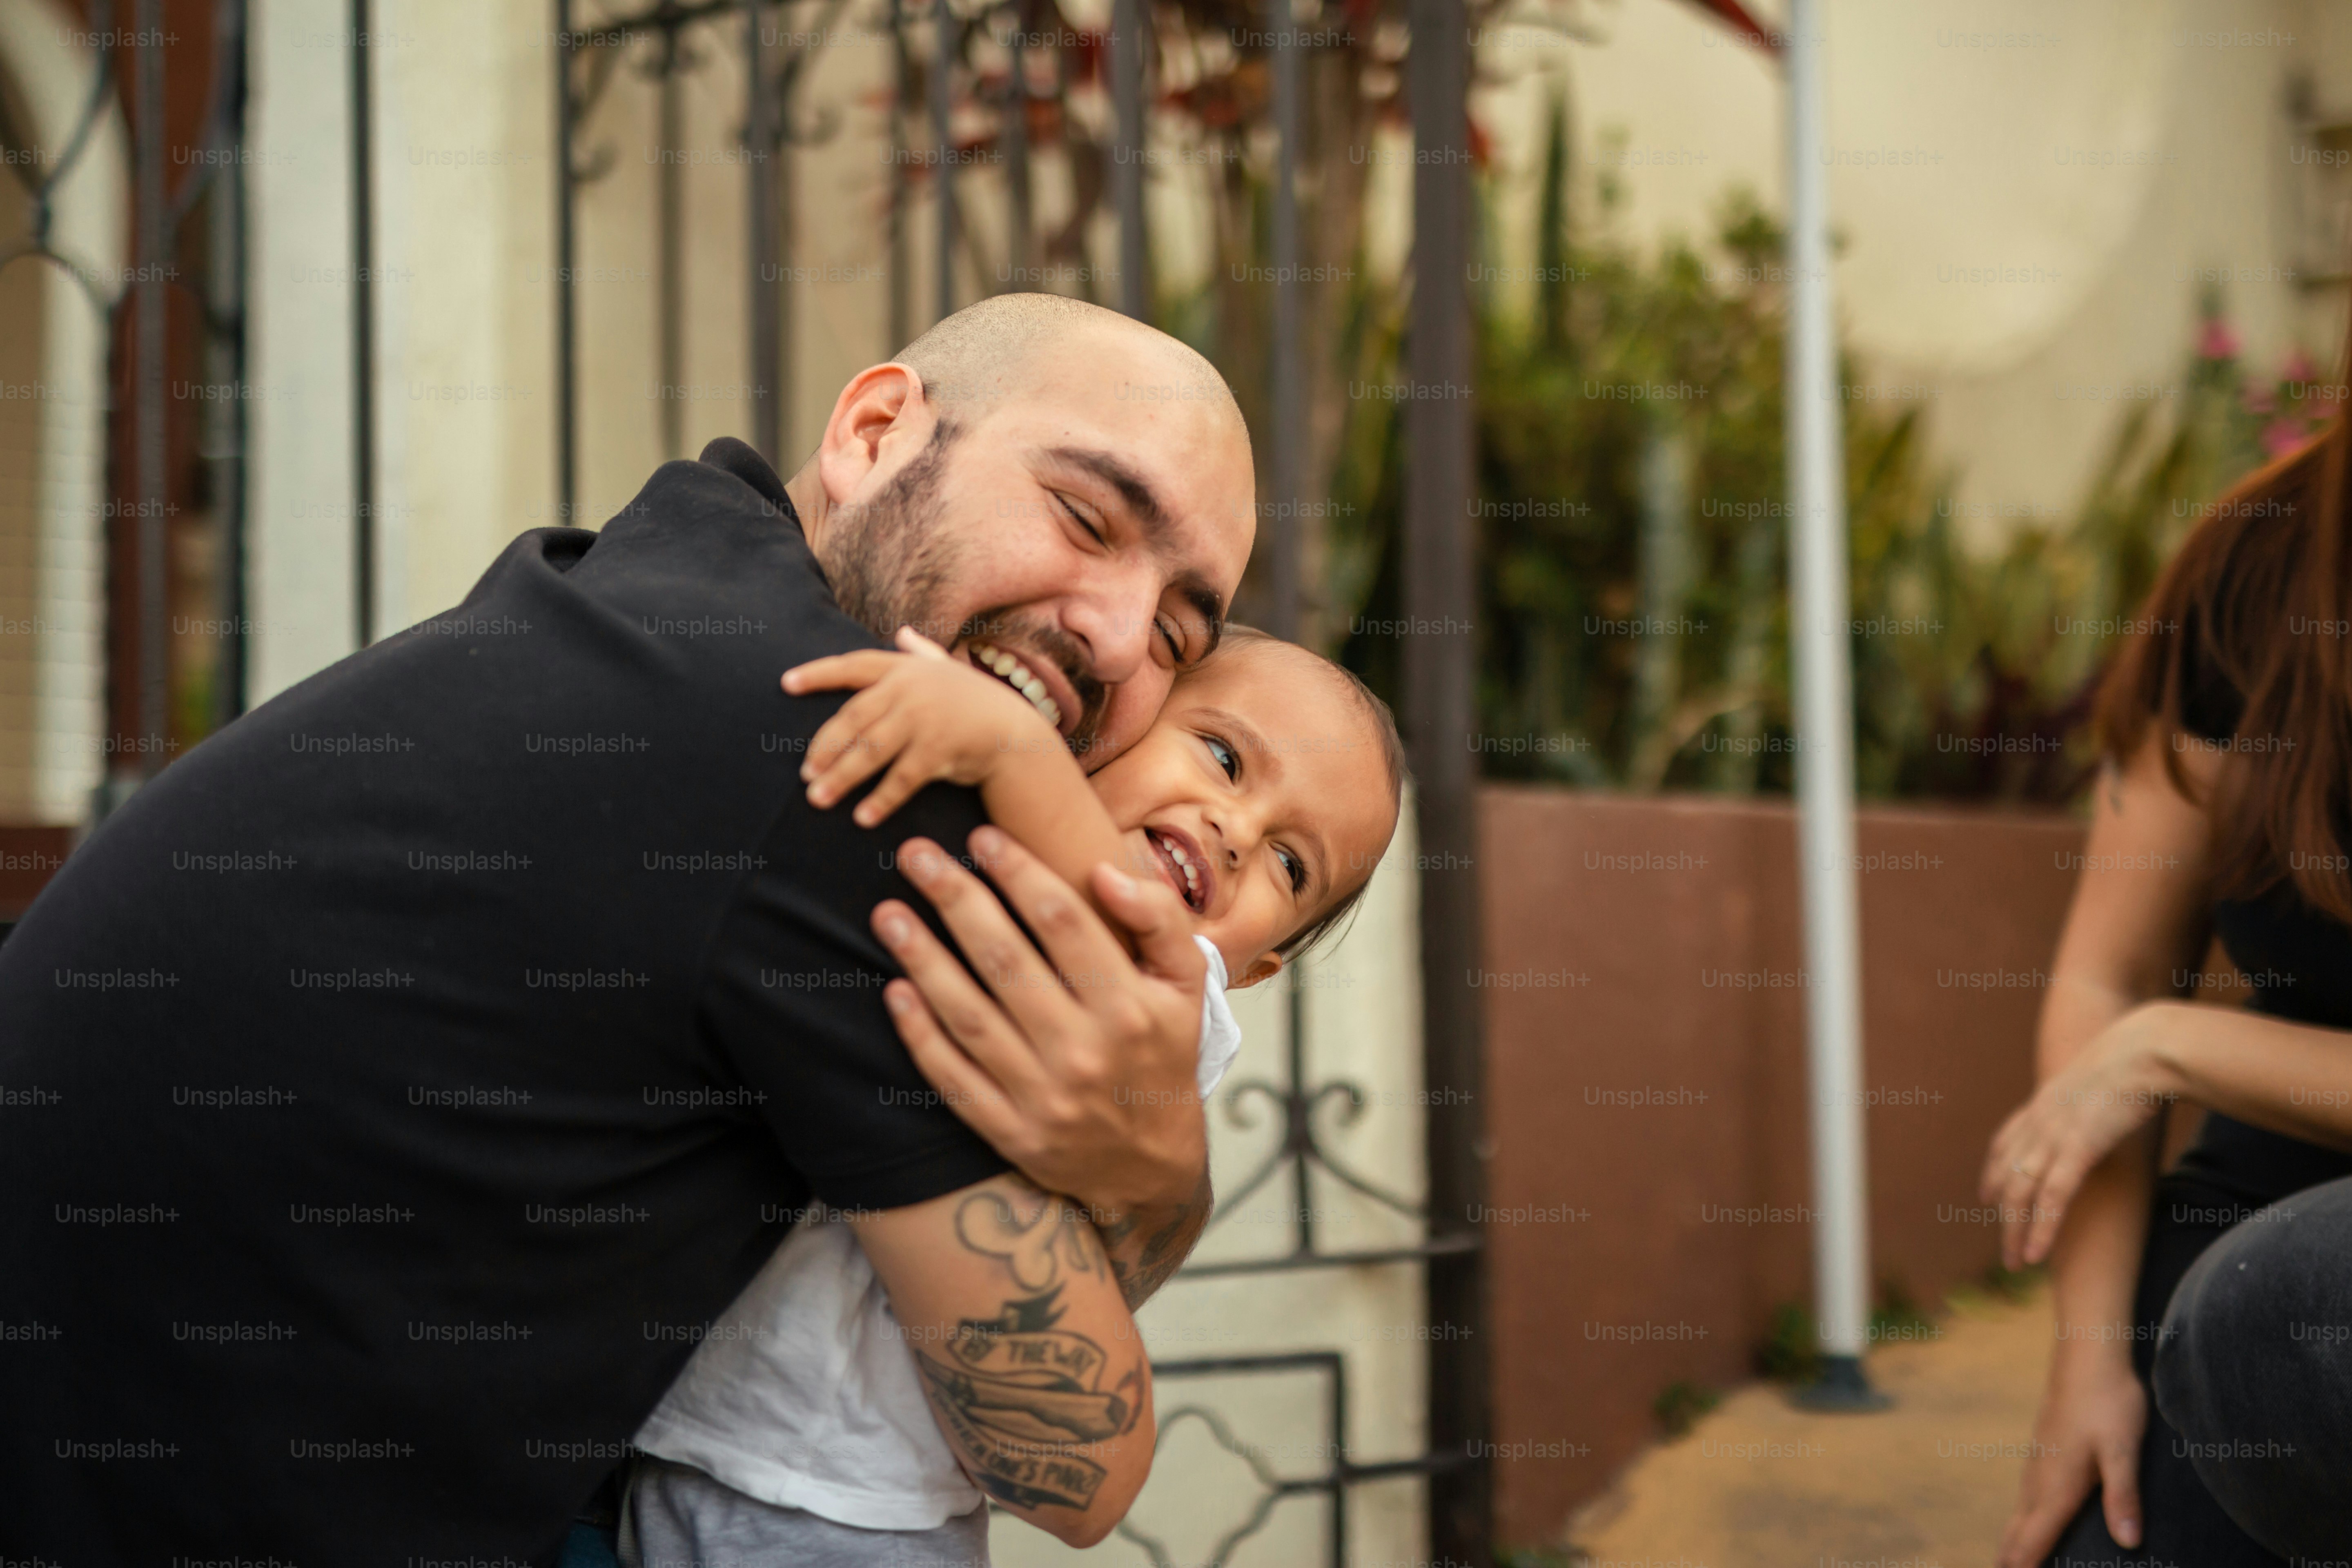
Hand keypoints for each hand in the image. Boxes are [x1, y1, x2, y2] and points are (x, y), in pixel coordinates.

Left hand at [783, 627, 1056, 827]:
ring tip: (817, 799)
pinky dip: (880, 800)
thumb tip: (903, 632)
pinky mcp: (938, 749)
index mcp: (905, 669)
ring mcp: (924, 718)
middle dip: (824, 748)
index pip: (852, 666)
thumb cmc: (975, 703)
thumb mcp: (947, 672)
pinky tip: (862, 818)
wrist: (1016, 733)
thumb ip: (921, 652)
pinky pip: (900, 778)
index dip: (818, 674)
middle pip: (853, 718)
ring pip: (869, 750)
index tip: (785, 684)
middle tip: (803, 773)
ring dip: (840, 777)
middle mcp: (910, 689)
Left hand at [872, 826, 1207, 1216]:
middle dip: (955, 898)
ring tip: (887, 913)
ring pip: (968, 1015)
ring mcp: (1042, 1096)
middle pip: (1006, 960)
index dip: (1018, 872)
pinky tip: (894, 990)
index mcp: (1130, 1007)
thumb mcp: (1187, 985)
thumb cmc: (1161, 1055)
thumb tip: (1104, 872)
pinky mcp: (1009, 1131)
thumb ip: (1159, 918)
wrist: (1150, 1167)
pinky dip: (919, 1034)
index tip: (981, 837)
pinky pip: (952, 1076)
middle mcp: (1085, 1051)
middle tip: (914, 854)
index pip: (1064, 922)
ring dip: (922, 959)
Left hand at [1981, 1003, 2180, 1269]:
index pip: (2004, 1143)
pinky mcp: (2077, 1148)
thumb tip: (2106, 1105)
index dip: (1992, 1171)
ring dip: (2015, 1233)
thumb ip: (2091, 1098)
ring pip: (2021, 1193)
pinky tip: (2035, 1254)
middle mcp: (2039, 1121)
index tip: (1985, 1196)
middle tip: (2004, 1250)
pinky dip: (2041, 1228)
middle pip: (2007, 1177)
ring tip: (2016, 1264)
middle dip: (2003, 1217)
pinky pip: (2052, 1198)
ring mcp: (2053, 1135)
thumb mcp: (2101, 1079)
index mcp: (2043, 1103)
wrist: (2146, 1048)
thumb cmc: (2136, 1060)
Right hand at [1996, 1349, 2145, 1564]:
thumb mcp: (2123, 1450)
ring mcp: (2038, 1464)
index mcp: (2058, 1485)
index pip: (2033, 1538)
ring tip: (2007, 1563)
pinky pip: (2025, 1498)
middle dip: (2007, 1560)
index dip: (2020, 1566)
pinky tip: (2027, 1521)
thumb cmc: (2109, 1401)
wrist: (2087, 1353)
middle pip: (2016, 1531)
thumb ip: (2123, 1496)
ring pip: (2018, 1514)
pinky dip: (2021, 1521)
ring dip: (2012, 1542)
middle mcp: (2041, 1479)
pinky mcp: (2042, 1452)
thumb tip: (2128, 1542)